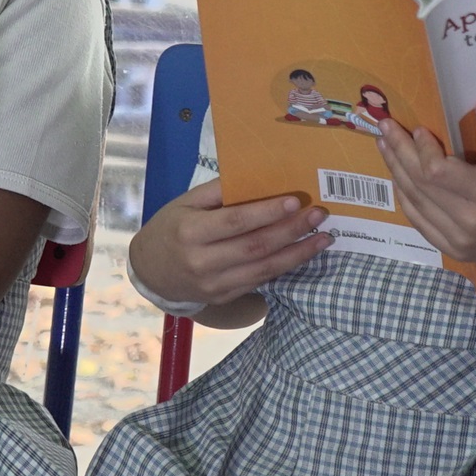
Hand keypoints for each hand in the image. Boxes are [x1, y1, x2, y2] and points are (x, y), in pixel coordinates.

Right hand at [127, 180, 328, 307]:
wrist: (151, 271)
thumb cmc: (172, 227)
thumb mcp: (186, 202)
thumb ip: (220, 191)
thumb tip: (261, 178)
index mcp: (190, 232)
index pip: (236, 222)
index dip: (267, 213)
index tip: (296, 201)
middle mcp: (202, 262)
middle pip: (255, 246)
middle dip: (292, 231)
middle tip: (319, 215)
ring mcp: (214, 285)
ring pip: (264, 269)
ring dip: (298, 254)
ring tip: (324, 238)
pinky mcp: (225, 297)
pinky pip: (261, 281)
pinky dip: (285, 266)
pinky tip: (304, 254)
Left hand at [376, 98, 475, 266]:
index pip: (437, 171)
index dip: (421, 149)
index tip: (417, 129)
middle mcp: (470, 222)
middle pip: (420, 184)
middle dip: (399, 152)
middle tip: (385, 128)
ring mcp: (458, 240)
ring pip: (414, 202)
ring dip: (396, 172)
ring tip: (384, 146)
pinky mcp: (452, 250)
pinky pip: (418, 220)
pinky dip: (405, 196)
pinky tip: (397, 175)